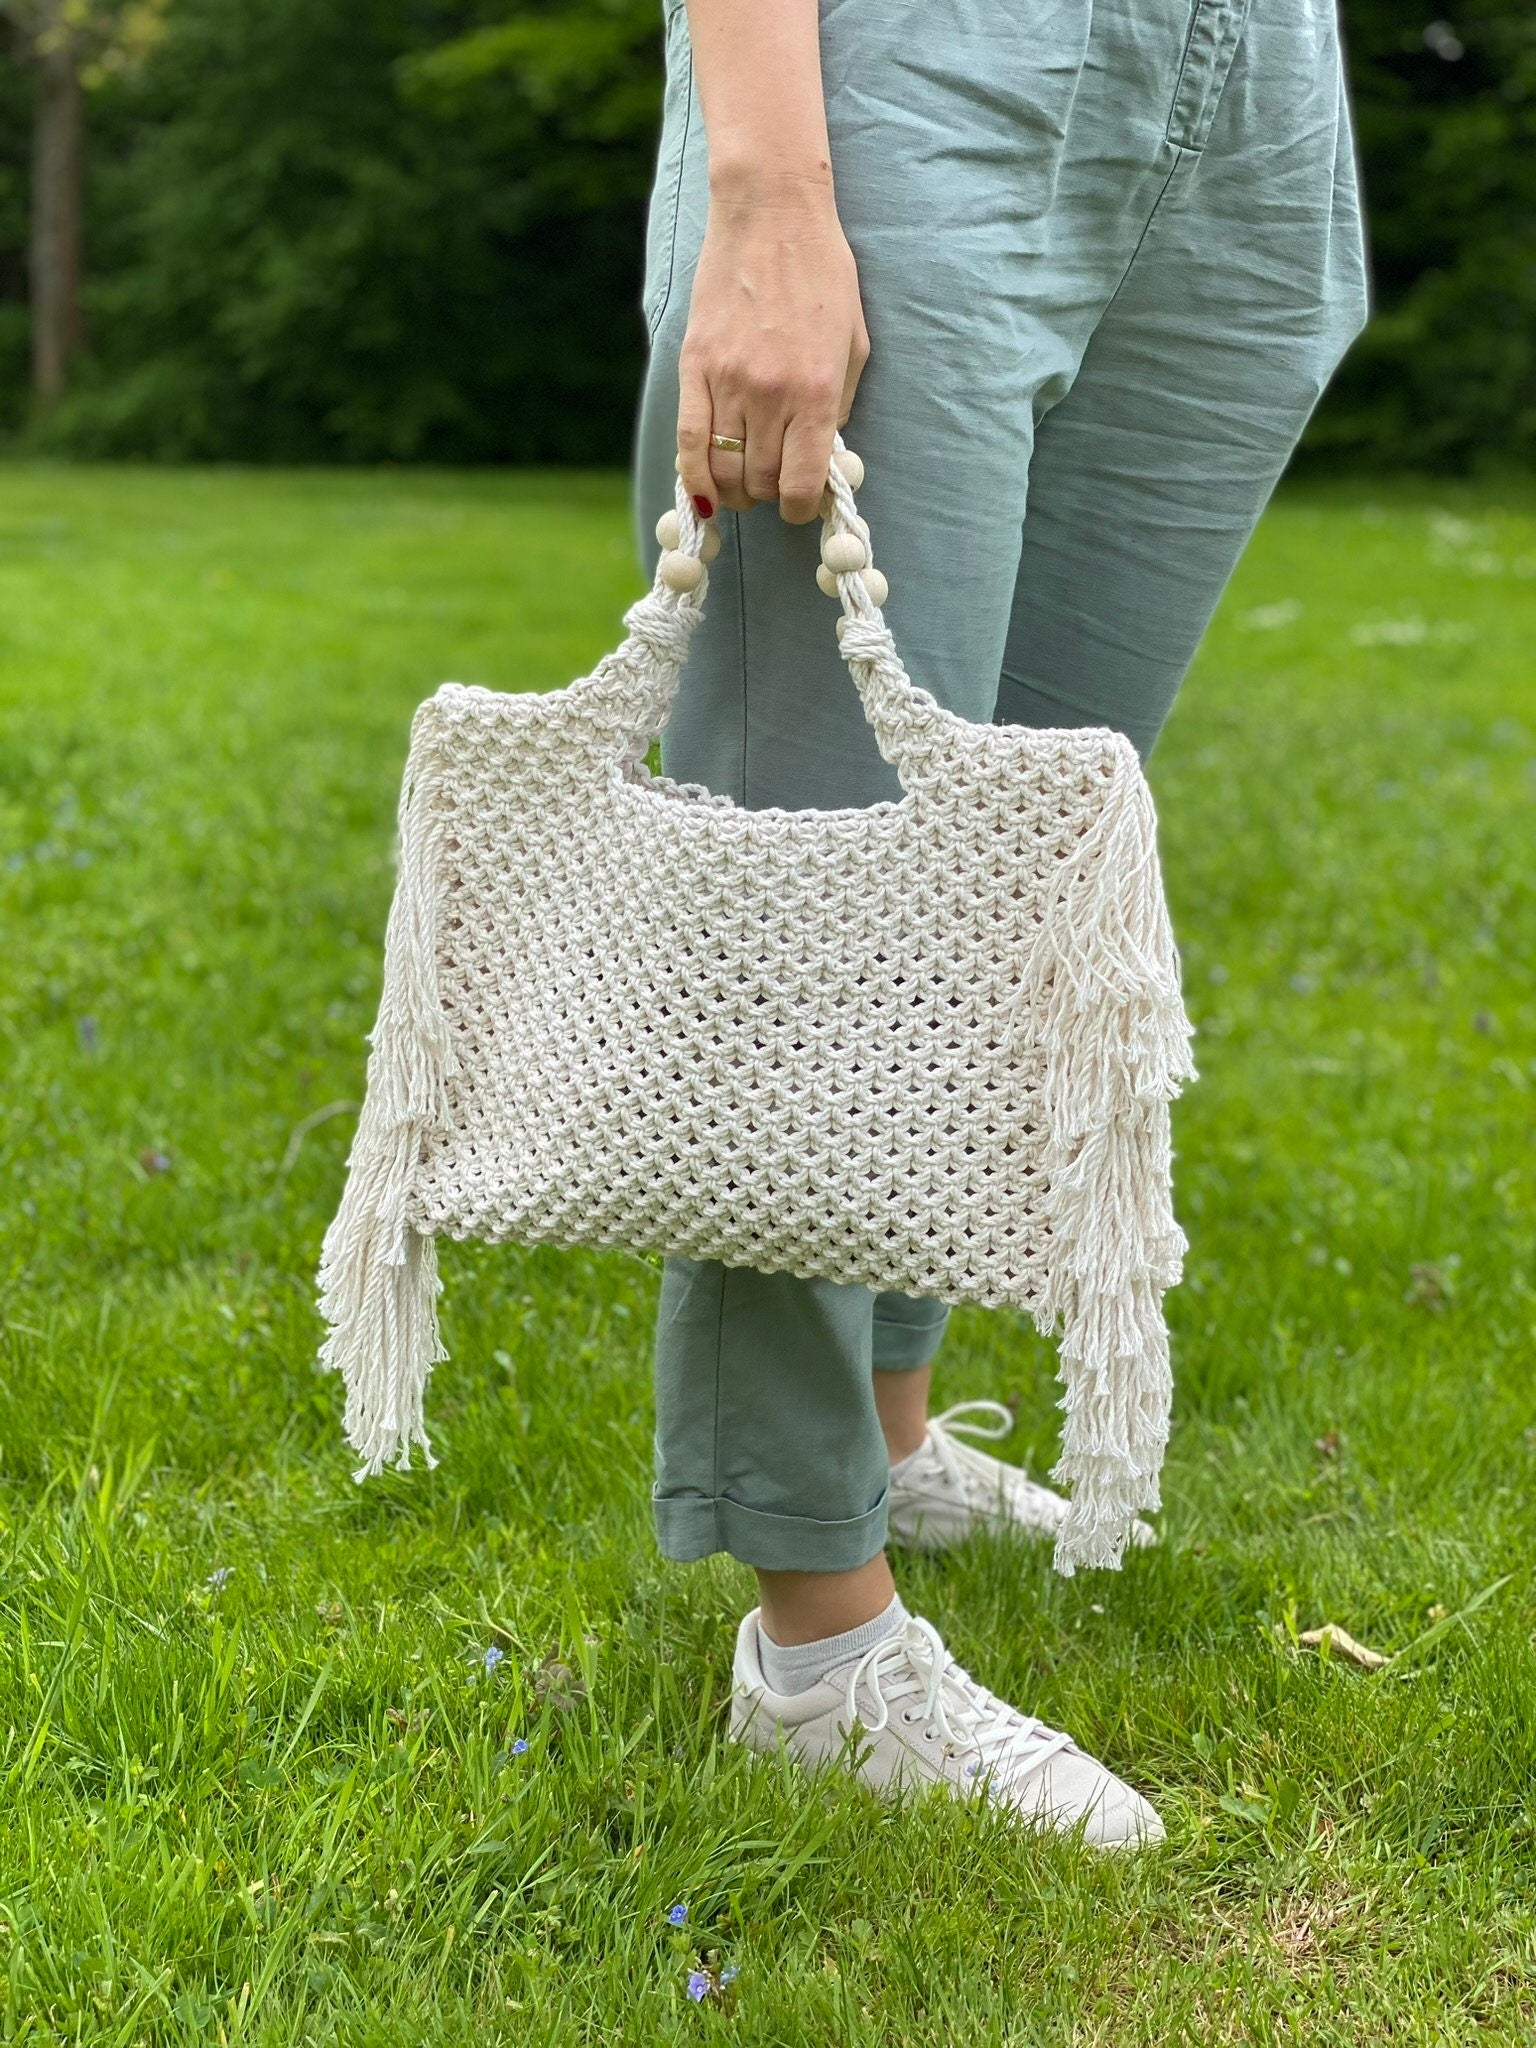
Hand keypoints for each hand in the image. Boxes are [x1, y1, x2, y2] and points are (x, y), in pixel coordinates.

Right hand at [676, 175, 868, 525]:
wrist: (771, 214)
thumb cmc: (822, 274)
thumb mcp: (853, 343)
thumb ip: (838, 406)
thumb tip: (819, 455)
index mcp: (817, 391)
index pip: (801, 484)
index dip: (801, 508)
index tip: (801, 504)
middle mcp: (771, 394)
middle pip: (761, 482)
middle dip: (769, 494)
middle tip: (773, 482)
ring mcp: (728, 381)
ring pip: (723, 470)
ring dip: (733, 488)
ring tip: (741, 482)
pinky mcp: (694, 365)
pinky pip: (688, 441)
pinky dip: (694, 476)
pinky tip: (702, 488)